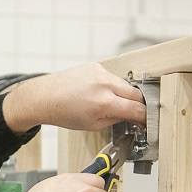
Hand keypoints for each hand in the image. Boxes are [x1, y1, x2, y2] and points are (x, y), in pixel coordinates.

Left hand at [1, 63, 145, 132]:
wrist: (45, 97)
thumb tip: (131, 117)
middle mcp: (104, 84)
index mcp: (104, 102)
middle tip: (136, 113)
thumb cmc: (63, 112)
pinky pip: (112, 77)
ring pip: (125, 84)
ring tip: (115, 104)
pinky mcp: (96, 66)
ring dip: (125, 95)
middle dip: (138, 105)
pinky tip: (102, 93)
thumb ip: (115, 120)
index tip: (146, 121)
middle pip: (136, 94)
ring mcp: (100, 73)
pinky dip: (112, 86)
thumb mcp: (92, 125)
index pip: (136, 109)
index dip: (144, 117)